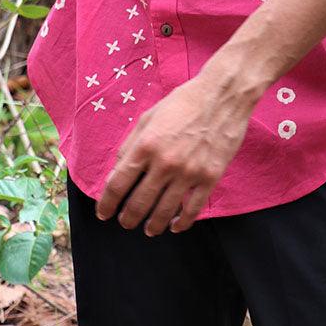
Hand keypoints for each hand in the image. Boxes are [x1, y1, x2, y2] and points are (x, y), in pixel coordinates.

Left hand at [95, 70, 255, 234]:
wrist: (222, 95)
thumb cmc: (183, 102)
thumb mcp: (149, 117)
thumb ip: (131, 145)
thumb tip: (117, 171)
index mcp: (146, 145)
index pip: (118, 184)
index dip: (107, 203)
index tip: (103, 213)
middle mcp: (165, 162)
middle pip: (139, 203)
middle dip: (128, 218)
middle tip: (125, 223)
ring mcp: (189, 172)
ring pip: (164, 212)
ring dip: (152, 225)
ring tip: (148, 229)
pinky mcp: (210, 177)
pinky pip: (193, 209)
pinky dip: (182, 223)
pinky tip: (175, 226)